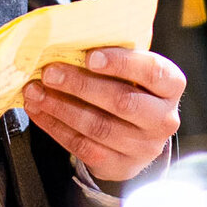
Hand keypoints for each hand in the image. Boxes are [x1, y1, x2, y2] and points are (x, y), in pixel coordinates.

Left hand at [22, 48, 184, 184]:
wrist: (137, 136)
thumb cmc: (130, 88)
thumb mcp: (132, 70)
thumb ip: (112, 56)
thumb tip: (67, 41)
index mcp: (171, 86)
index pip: (153, 72)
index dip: (121, 63)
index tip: (89, 56)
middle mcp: (164, 119)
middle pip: (122, 101)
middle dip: (80, 85)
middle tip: (49, 72)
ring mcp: (144, 146)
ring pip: (98, 126)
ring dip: (61, 107)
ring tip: (35, 91)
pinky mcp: (120, 165)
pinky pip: (83, 146)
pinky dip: (56, 127)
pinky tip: (39, 111)